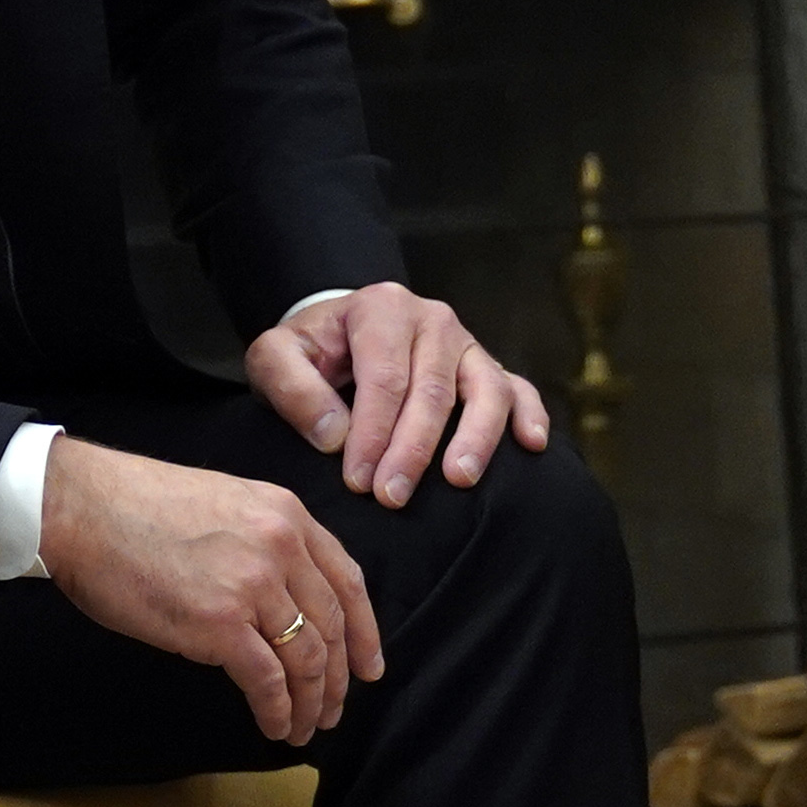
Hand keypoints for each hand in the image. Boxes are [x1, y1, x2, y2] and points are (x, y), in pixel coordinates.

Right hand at [37, 439, 381, 744]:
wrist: (81, 509)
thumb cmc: (136, 509)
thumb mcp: (224, 505)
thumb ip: (264, 544)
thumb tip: (280, 601)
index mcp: (286, 515)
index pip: (347, 582)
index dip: (365, 632)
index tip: (370, 667)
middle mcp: (281, 547)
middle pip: (332, 627)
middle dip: (339, 678)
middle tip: (335, 709)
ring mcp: (253, 585)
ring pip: (307, 658)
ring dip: (311, 701)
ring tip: (305, 727)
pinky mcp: (220, 623)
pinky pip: (267, 680)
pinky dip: (277, 710)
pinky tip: (275, 726)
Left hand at [244, 283, 547, 510]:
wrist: (342, 334)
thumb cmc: (311, 352)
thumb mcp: (275, 357)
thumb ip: (291, 388)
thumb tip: (334, 435)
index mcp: (382, 309)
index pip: (384, 378)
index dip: (373, 433)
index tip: (358, 482)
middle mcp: (433, 320)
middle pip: (434, 390)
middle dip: (414, 448)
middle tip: (393, 497)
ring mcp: (467, 344)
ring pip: (485, 389)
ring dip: (475, 438)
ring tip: (459, 480)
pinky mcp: (488, 367)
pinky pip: (519, 388)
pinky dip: (529, 414)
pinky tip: (530, 445)